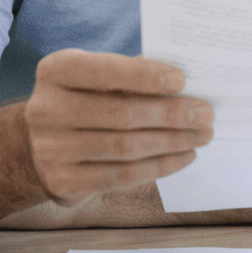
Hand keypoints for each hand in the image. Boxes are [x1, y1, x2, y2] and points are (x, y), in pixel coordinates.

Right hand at [21, 49, 213, 205]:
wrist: (45, 144)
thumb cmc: (88, 99)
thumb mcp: (99, 78)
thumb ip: (131, 75)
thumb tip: (185, 87)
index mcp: (56, 71)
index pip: (104, 71)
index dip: (143, 76)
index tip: (181, 80)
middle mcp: (46, 109)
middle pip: (121, 113)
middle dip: (171, 114)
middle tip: (206, 114)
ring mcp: (51, 149)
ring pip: (125, 147)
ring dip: (172, 142)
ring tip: (202, 136)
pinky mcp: (64, 181)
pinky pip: (121, 176)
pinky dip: (159, 166)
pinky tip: (184, 156)